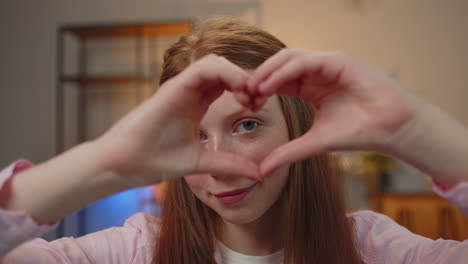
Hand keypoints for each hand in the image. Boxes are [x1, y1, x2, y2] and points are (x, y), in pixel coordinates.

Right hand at [95, 54, 258, 186]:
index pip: (228, 85)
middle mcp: (190, 92)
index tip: (259, 108)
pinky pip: (203, 68)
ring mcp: (181, 88)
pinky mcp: (173, 88)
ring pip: (215, 62)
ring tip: (249, 95)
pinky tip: (239, 90)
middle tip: (258, 100)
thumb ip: (228, 164)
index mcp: (196, 105)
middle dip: (246, 80)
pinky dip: (225, 72)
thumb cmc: (154, 161)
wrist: (123, 165)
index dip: (247, 91)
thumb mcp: (201, 161)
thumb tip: (258, 173)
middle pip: (225, 70)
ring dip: (238, 74)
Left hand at [245, 49, 417, 175]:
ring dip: (268, 71)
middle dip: (259, 78)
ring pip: (288, 59)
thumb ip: (287, 153)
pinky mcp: (338, 60)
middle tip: (242, 93)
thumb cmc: (356, 133)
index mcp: (308, 88)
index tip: (244, 104)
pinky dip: (285, 70)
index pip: (276, 82)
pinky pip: (305, 61)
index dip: (259, 91)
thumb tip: (261, 172)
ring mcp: (326, 65)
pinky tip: (271, 84)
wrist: (389, 129)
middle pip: (278, 67)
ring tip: (253, 87)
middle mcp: (315, 73)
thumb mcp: (313, 143)